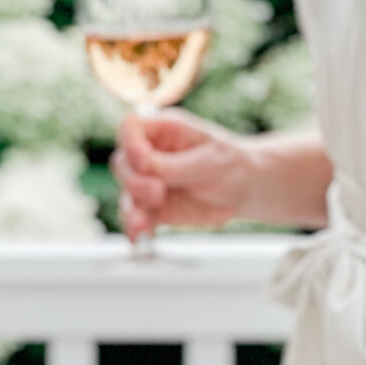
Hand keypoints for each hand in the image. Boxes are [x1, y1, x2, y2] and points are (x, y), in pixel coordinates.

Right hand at [110, 109, 259, 240]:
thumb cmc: (228, 164)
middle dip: (135, 181)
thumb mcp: (205, 160)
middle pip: (123, 164)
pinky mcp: (151, 207)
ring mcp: (147, 181)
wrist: (242, 190)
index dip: (130, 144)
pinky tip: (139, 235)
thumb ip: (170, 165)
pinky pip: (134, 217)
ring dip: (131, 209)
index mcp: (162, 130)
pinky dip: (134, 227)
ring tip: (142, 223)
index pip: (129, 129)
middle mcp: (149, 154)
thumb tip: (140, 166)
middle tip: (159, 193)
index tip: (143, 161)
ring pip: (126, 193)